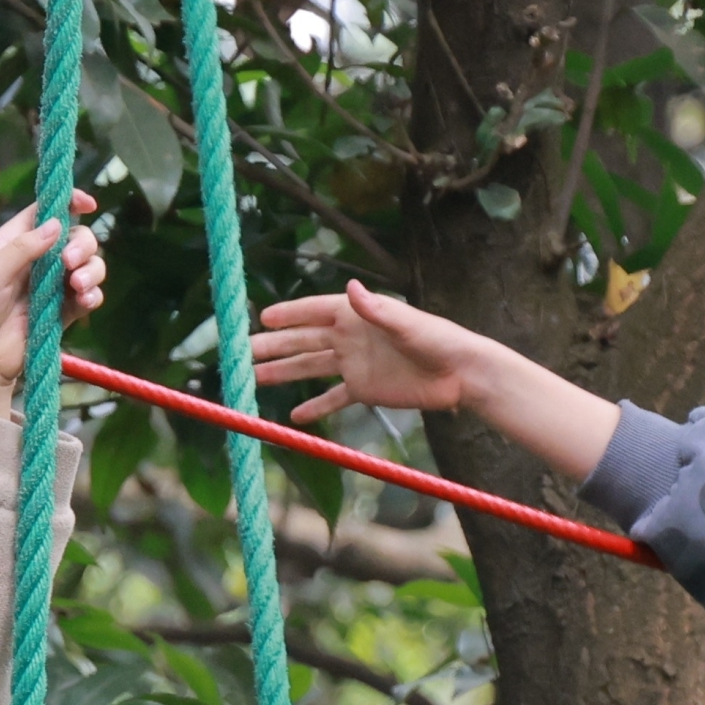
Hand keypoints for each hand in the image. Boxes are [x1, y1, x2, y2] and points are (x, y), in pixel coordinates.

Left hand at [0, 206, 105, 410]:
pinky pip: (88, 296)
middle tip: (70, 263)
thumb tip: (56, 224)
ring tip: (79, 286)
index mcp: (14, 242)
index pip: (46, 212)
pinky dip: (93, 295)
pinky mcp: (63, 312)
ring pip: (88, 265)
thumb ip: (23, 248)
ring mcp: (52, 287)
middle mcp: (37, 260)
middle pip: (75, 237)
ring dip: (92, 270)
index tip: (88, 204)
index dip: (68, 202)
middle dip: (82, 245)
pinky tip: (85, 301)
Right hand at [242, 280, 622, 484]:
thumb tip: (350, 288)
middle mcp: (351, 337)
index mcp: (358, 315)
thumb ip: (377, 309)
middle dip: (274, 346)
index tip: (260, 318)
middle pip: (304, 341)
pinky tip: (293, 416)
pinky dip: (315, 406)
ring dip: (284, 373)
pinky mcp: (365, 388)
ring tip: (254, 380)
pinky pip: (333, 398)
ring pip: (311, 368)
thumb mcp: (406, 323)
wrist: (462, 373)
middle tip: (242, 353)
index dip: (288, 315)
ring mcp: (355, 363)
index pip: (315, 312)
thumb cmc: (439, 340)